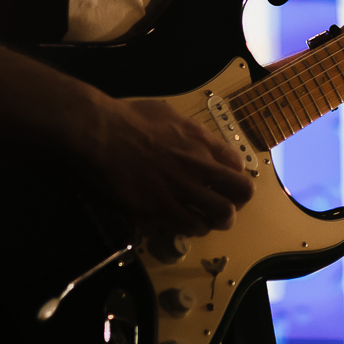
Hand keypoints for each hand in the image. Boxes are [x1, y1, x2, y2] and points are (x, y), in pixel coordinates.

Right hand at [78, 95, 253, 239]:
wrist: (102, 134)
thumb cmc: (130, 118)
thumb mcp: (169, 115)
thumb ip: (189, 132)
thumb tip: (195, 141)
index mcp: (202, 141)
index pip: (238, 165)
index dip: (234, 177)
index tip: (223, 183)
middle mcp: (200, 166)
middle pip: (242, 192)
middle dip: (237, 201)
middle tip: (223, 205)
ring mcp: (183, 188)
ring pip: (222, 215)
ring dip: (218, 219)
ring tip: (206, 220)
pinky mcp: (162, 208)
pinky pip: (192, 226)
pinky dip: (193, 228)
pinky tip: (184, 224)